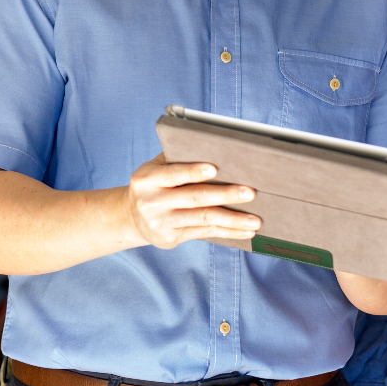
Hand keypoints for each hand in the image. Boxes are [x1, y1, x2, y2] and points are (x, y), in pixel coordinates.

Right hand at [125, 153, 259, 248]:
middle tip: (250, 193)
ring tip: (255, 220)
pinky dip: (228, 232)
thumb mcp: (153, 169)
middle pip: (194, 197)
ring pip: (203, 218)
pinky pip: (205, 233)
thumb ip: (176, 159)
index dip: (193, 171)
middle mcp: (152, 202)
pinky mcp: (172, 238)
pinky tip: (245, 231)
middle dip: (225, 195)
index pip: (173, 173)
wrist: (131, 218)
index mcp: (147, 179)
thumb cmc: (152, 186)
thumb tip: (212, 147)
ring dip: (232, 220)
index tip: (215, 168)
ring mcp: (162, 222)